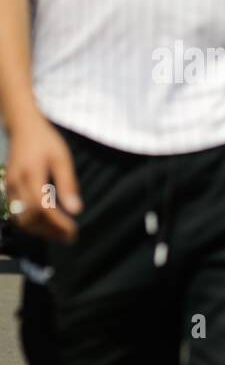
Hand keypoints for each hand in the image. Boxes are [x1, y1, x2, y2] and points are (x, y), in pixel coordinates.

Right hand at [4, 114, 80, 241]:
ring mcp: (9, 187)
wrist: (23, 128)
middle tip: (70, 236)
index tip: (73, 229)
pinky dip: (33, 223)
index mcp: (30, 175)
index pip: (42, 207)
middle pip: (30, 218)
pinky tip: (49, 224)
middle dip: (50, 231)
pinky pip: (17, 213)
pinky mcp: (9, 189)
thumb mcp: (62, 159)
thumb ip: (68, 184)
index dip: (57, 223)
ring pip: (21, 218)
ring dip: (41, 230)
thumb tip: (76, 211)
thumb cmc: (46, 141)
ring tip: (61, 234)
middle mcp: (16, 184)